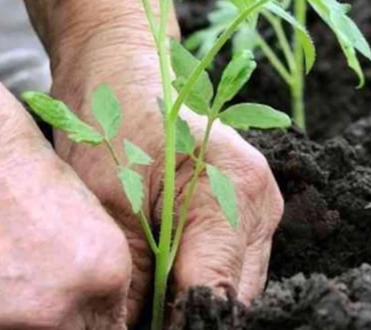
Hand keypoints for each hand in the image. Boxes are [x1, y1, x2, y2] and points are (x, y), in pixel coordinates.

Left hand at [51, 31, 284, 323]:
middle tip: (136, 319)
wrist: (120, 68)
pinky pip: (228, 266)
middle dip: (186, 318)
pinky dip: (195, 280)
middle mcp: (262, 203)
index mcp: (235, 192)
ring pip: (234, 287)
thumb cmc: (110, 119)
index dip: (178, 325)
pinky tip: (161, 279)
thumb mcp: (108, 202)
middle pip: (234, 298)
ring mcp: (260, 207)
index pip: (216, 295)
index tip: (137, 329)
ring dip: (191, 301)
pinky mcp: (248, 211)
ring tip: (144, 303)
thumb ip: (131, 279)